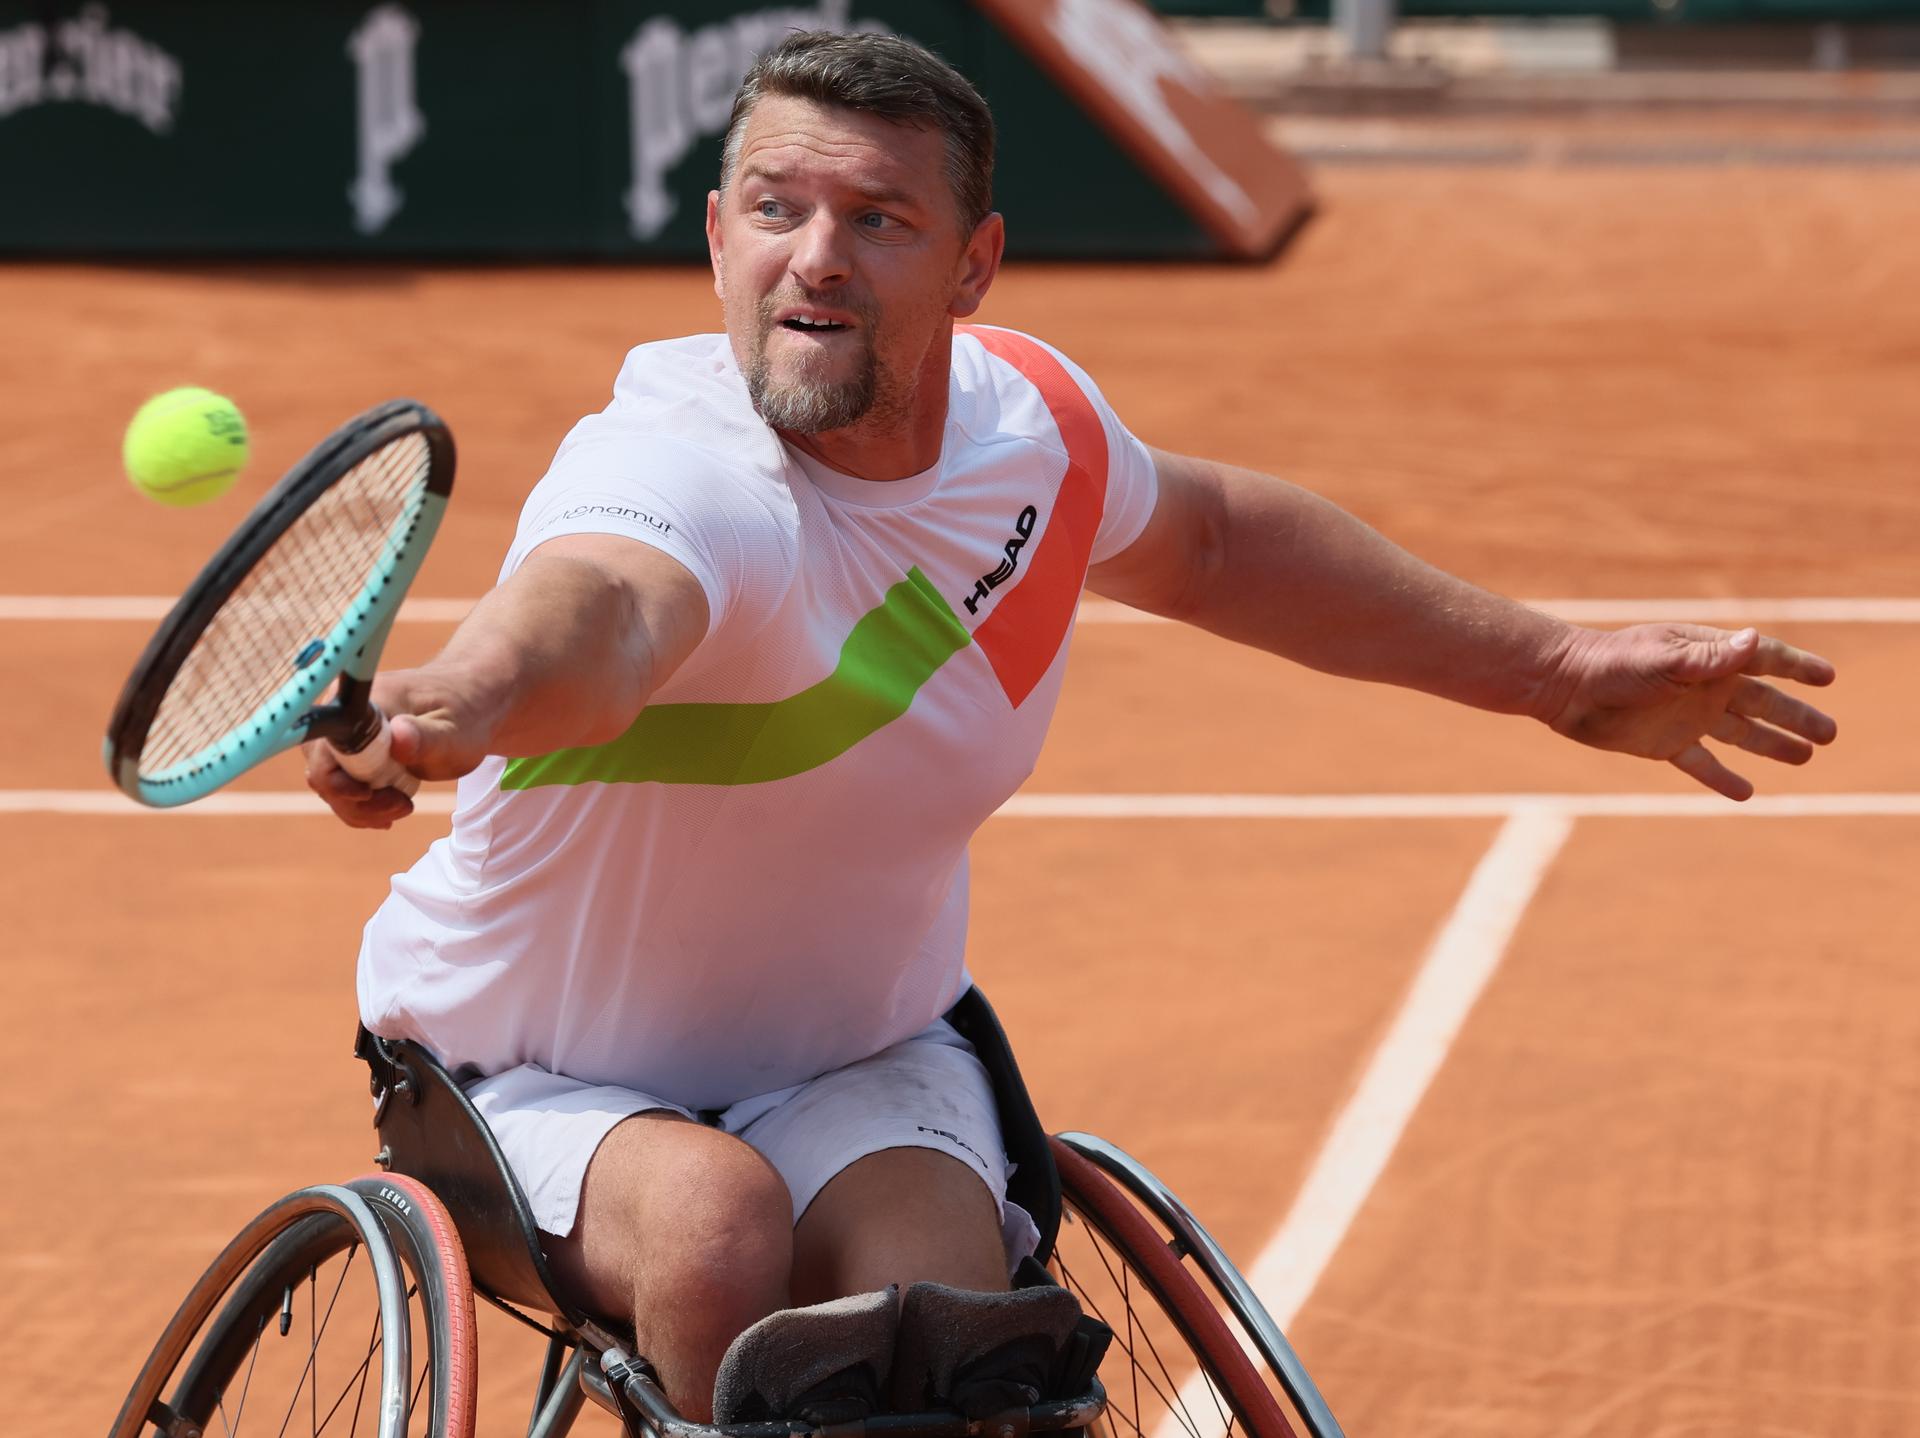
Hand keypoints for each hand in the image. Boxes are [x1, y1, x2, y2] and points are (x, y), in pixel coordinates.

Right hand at [303, 668, 493, 828]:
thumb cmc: (465, 717)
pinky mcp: (349, 747)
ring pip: (328, 781)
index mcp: (363, 700)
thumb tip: (397, 738)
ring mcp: (343, 730)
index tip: (370, 794)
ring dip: (361, 806)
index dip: (337, 780)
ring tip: (403, 806)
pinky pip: (340, 783)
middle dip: (356, 800)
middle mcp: (343, 710)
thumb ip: (425, 737)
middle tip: (403, 806)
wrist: (471, 707)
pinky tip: (389, 810)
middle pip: (322, 768)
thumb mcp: (454, 733)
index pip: (326, 747)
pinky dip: (362, 804)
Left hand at [1542, 624, 1836, 800]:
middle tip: (1832, 734)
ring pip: (1742, 734)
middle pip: (1763, 703)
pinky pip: (1702, 763)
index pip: (1765, 660)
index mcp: (1708, 658)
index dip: (1798, 668)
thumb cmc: (1612, 663)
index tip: (1828, 678)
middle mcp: (1704, 687)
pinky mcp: (1665, 743)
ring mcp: (1687, 716)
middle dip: (1797, 716)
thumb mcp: (1663, 658)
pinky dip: (1723, 778)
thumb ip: (1708, 657)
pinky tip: (1747, 794)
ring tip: (1806, 757)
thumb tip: (1754, 640)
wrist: (1565, 687)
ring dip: (1773, 745)